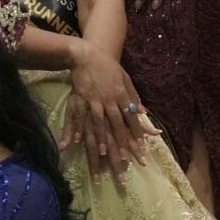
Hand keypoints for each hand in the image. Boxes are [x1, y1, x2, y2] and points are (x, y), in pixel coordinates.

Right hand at [58, 44, 146, 184]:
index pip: (131, 119)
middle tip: (124, 165)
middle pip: (116, 127)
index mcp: (122, 96)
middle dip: (121, 147)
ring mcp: (93, 101)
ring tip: (103, 157)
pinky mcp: (79, 100)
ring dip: (101, 141)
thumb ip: (134, 96)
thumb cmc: (108, 67)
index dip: (136, 136)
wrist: (87, 54)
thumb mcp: (125, 79)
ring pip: (98, 125)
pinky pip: (79, 118)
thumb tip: (143, 112)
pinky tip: (76, 143)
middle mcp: (109, 101)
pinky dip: (78, 130)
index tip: (140, 152)